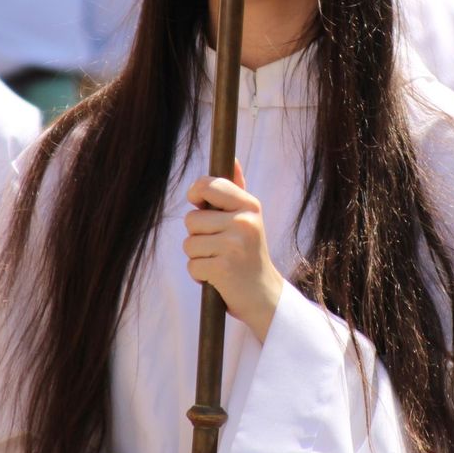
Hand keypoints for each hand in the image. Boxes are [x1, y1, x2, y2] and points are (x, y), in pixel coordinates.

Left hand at [184, 160, 284, 341]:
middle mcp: (244, 222)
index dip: (196, 192)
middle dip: (197, 236)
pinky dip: (200, 276)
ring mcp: (234, 245)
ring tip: (219, 261)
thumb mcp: (249, 217)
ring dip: (198, 257)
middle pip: (192, 219)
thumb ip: (237, 189)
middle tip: (218, 246)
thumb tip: (231, 158)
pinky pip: (192, 266)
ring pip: (189, 244)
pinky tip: (218, 277)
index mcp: (249, 205)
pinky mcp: (223, 269)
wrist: (264, 294)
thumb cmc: (250, 253)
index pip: (210, 184)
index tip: (197, 203)